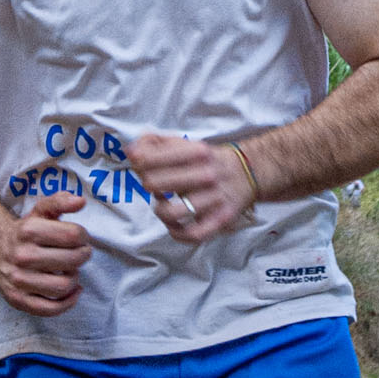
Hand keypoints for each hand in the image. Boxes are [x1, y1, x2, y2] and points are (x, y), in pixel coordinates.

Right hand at [0, 188, 90, 314]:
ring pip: (63, 286)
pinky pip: (50, 309)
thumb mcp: (40, 211)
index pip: (73, 236)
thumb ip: (60, 201)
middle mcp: (22, 256)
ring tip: (71, 270)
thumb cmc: (25, 231)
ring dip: (75, 278)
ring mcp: (19, 280)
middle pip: (72, 261)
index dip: (84, 236)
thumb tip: (81, 202)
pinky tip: (73, 291)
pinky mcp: (17, 299)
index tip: (81, 238)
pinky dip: (68, 302)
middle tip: (81, 253)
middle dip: (83, 256)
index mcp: (28, 230)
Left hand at [129, 133, 255, 244]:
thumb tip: (130, 150)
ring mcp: (214, 199)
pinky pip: (193, 234)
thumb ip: (157, 143)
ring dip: (159, 209)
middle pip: (155, 183)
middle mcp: (206, 174)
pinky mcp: (220, 219)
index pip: (150, 158)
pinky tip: (174, 224)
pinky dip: (177, 232)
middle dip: (148, 184)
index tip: (140, 165)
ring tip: (163, 204)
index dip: (138, 163)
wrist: (249, 172)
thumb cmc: (208, 160)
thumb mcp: (187, 144)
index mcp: (196, 152)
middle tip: (154, 184)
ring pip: (172, 212)